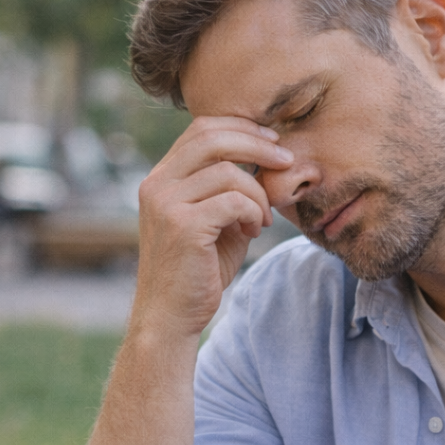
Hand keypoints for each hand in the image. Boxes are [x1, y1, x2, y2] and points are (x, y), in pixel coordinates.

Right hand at [133, 115, 293, 338]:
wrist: (171, 316)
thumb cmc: (198, 270)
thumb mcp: (215, 220)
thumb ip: (231, 189)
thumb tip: (269, 156)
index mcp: (161, 178)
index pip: (201, 129)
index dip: (241, 128)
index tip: (272, 142)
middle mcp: (157, 184)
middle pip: (213, 137)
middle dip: (257, 144)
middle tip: (287, 161)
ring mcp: (166, 203)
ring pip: (229, 172)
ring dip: (258, 194)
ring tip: (262, 219)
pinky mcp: (183, 225)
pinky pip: (234, 201)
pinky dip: (253, 213)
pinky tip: (252, 231)